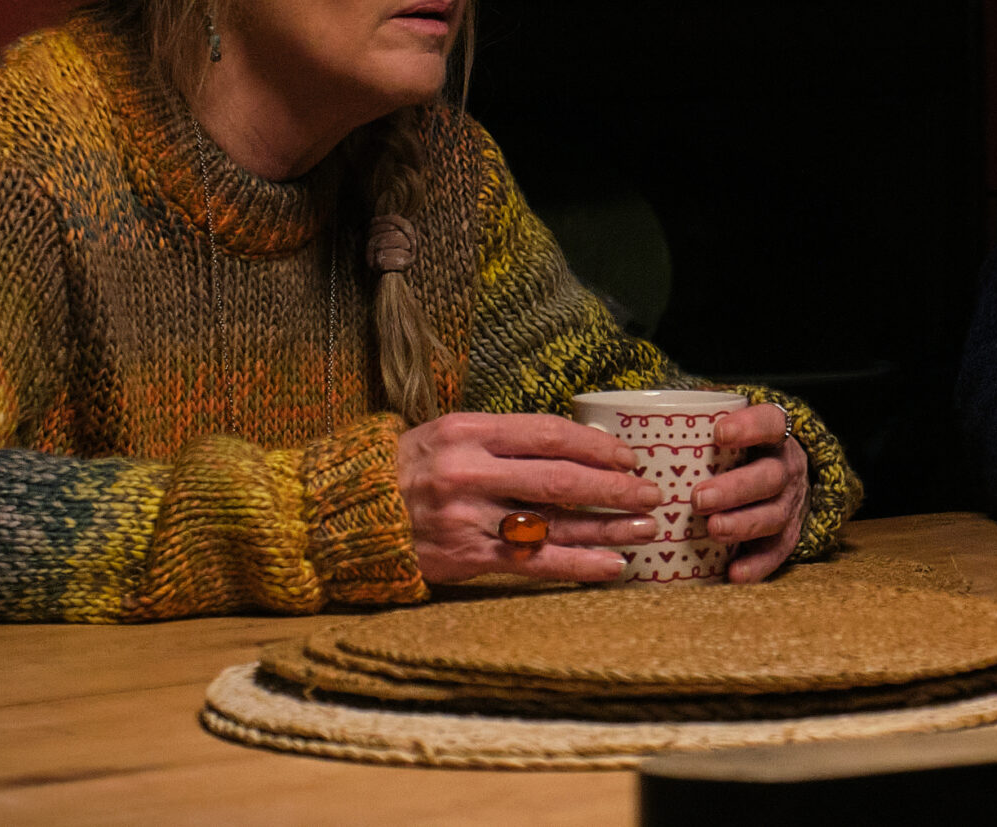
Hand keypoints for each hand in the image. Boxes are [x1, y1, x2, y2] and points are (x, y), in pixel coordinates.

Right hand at [397, 411, 662, 583]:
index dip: (596, 446)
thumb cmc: (409, 468)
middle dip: (613, 487)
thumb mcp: (450, 435)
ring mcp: (467, 518)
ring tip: (644, 528)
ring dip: (606, 527)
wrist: (346, 513)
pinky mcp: (464, 558)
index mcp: (468, 432)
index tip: (628, 456)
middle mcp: (469, 473)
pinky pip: (532, 564)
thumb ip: (506, 439)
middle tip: (650, 492)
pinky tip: (610, 565)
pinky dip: (576, 565)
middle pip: (560, 480)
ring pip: (553, 524)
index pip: (549, 434)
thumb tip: (578, 445)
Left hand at [694, 403, 809, 583]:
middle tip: (700, 498)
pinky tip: (734, 573)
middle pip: (769, 476)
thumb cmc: (738, 451)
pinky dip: (757, 565)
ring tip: (713, 530)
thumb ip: (692, 420)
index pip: (769, 422)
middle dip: (735, 488)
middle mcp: (786, 468)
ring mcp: (790, 504)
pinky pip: (777, 553)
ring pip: (774, 515)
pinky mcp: (787, 536)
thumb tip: (621, 418)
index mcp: (772, 435)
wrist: (785, 476)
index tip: (719, 434)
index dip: (749, 427)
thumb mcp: (725, 426)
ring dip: (743, 524)